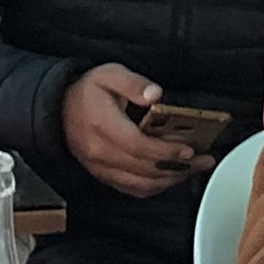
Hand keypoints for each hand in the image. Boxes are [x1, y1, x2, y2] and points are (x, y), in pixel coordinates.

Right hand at [60, 62, 196, 197]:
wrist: (59, 110)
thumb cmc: (86, 92)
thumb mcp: (109, 74)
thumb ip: (133, 83)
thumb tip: (155, 94)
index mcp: (103, 126)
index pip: (138, 146)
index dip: (166, 152)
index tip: (189, 150)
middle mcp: (101, 152)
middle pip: (145, 169)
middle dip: (179, 167)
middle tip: (204, 161)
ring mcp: (101, 168)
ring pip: (141, 184)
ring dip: (171, 180)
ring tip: (193, 169)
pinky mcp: (104, 176)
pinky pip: (133, 189)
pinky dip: (155, 187)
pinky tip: (171, 178)